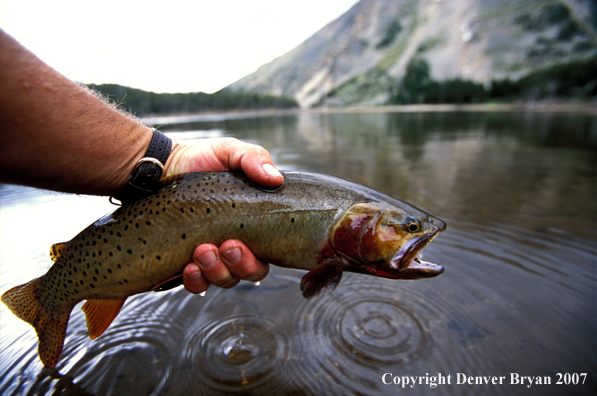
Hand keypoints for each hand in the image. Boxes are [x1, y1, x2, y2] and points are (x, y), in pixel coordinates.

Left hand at [164, 137, 283, 293]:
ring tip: (201, 251)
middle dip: (239, 266)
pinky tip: (188, 267)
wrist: (161, 167)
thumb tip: (276, 179)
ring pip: (224, 280)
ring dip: (216, 272)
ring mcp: (212, 257)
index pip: (267, 255)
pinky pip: (197, 285)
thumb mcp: (230, 152)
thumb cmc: (201, 160)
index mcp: (253, 226)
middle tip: (225, 246)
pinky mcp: (187, 263)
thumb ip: (254, 158)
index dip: (258, 259)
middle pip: (250, 273)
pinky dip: (196, 281)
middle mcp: (236, 246)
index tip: (238, 243)